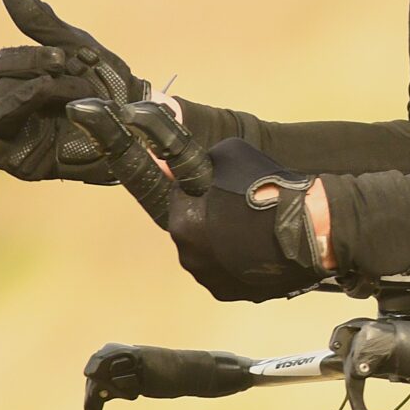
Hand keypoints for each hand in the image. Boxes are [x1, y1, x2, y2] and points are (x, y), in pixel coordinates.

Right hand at [0, 0, 150, 182]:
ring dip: (33, 102)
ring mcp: (16, 134)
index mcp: (19, 77)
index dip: (29, 59)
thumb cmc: (107, 83)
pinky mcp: (24, 160)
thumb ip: (39, 21)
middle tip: (77, 85)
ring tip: (72, 102)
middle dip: (39, 81)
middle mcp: (12, 104)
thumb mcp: (75, 46)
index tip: (62, 58)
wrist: (140, 120)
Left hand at [67, 99, 329, 302]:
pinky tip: (258, 243)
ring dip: (218, 233)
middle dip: (198, 208)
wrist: (320, 230)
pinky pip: (224, 268)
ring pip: (204, 246)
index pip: (145, 180)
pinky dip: (235, 255)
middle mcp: (189, 252)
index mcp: (182, 218)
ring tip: (251, 221)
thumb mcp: (230, 158)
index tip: (90, 117)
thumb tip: (164, 164)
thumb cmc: (275, 186)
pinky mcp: (232, 291)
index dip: (119, 147)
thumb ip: (193, 164)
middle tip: (231, 197)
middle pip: (182, 221)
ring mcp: (211, 276)